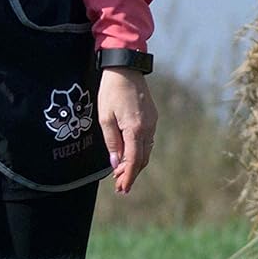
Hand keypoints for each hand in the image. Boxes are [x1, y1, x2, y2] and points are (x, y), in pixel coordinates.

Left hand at [97, 67, 156, 194]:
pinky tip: (128, 154)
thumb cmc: (111, 91)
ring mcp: (152, 122)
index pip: (134, 160)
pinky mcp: (152, 117)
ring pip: (146, 150)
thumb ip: (111, 142)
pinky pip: (147, 140)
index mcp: (135, 129)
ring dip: (135, 163)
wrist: (126, 69)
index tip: (123, 189)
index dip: (128, 176)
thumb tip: (115, 163)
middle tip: (119, 185)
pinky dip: (138, 151)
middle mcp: (148, 128)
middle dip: (131, 173)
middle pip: (142, 159)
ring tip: (120, 173)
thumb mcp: (105, 117)